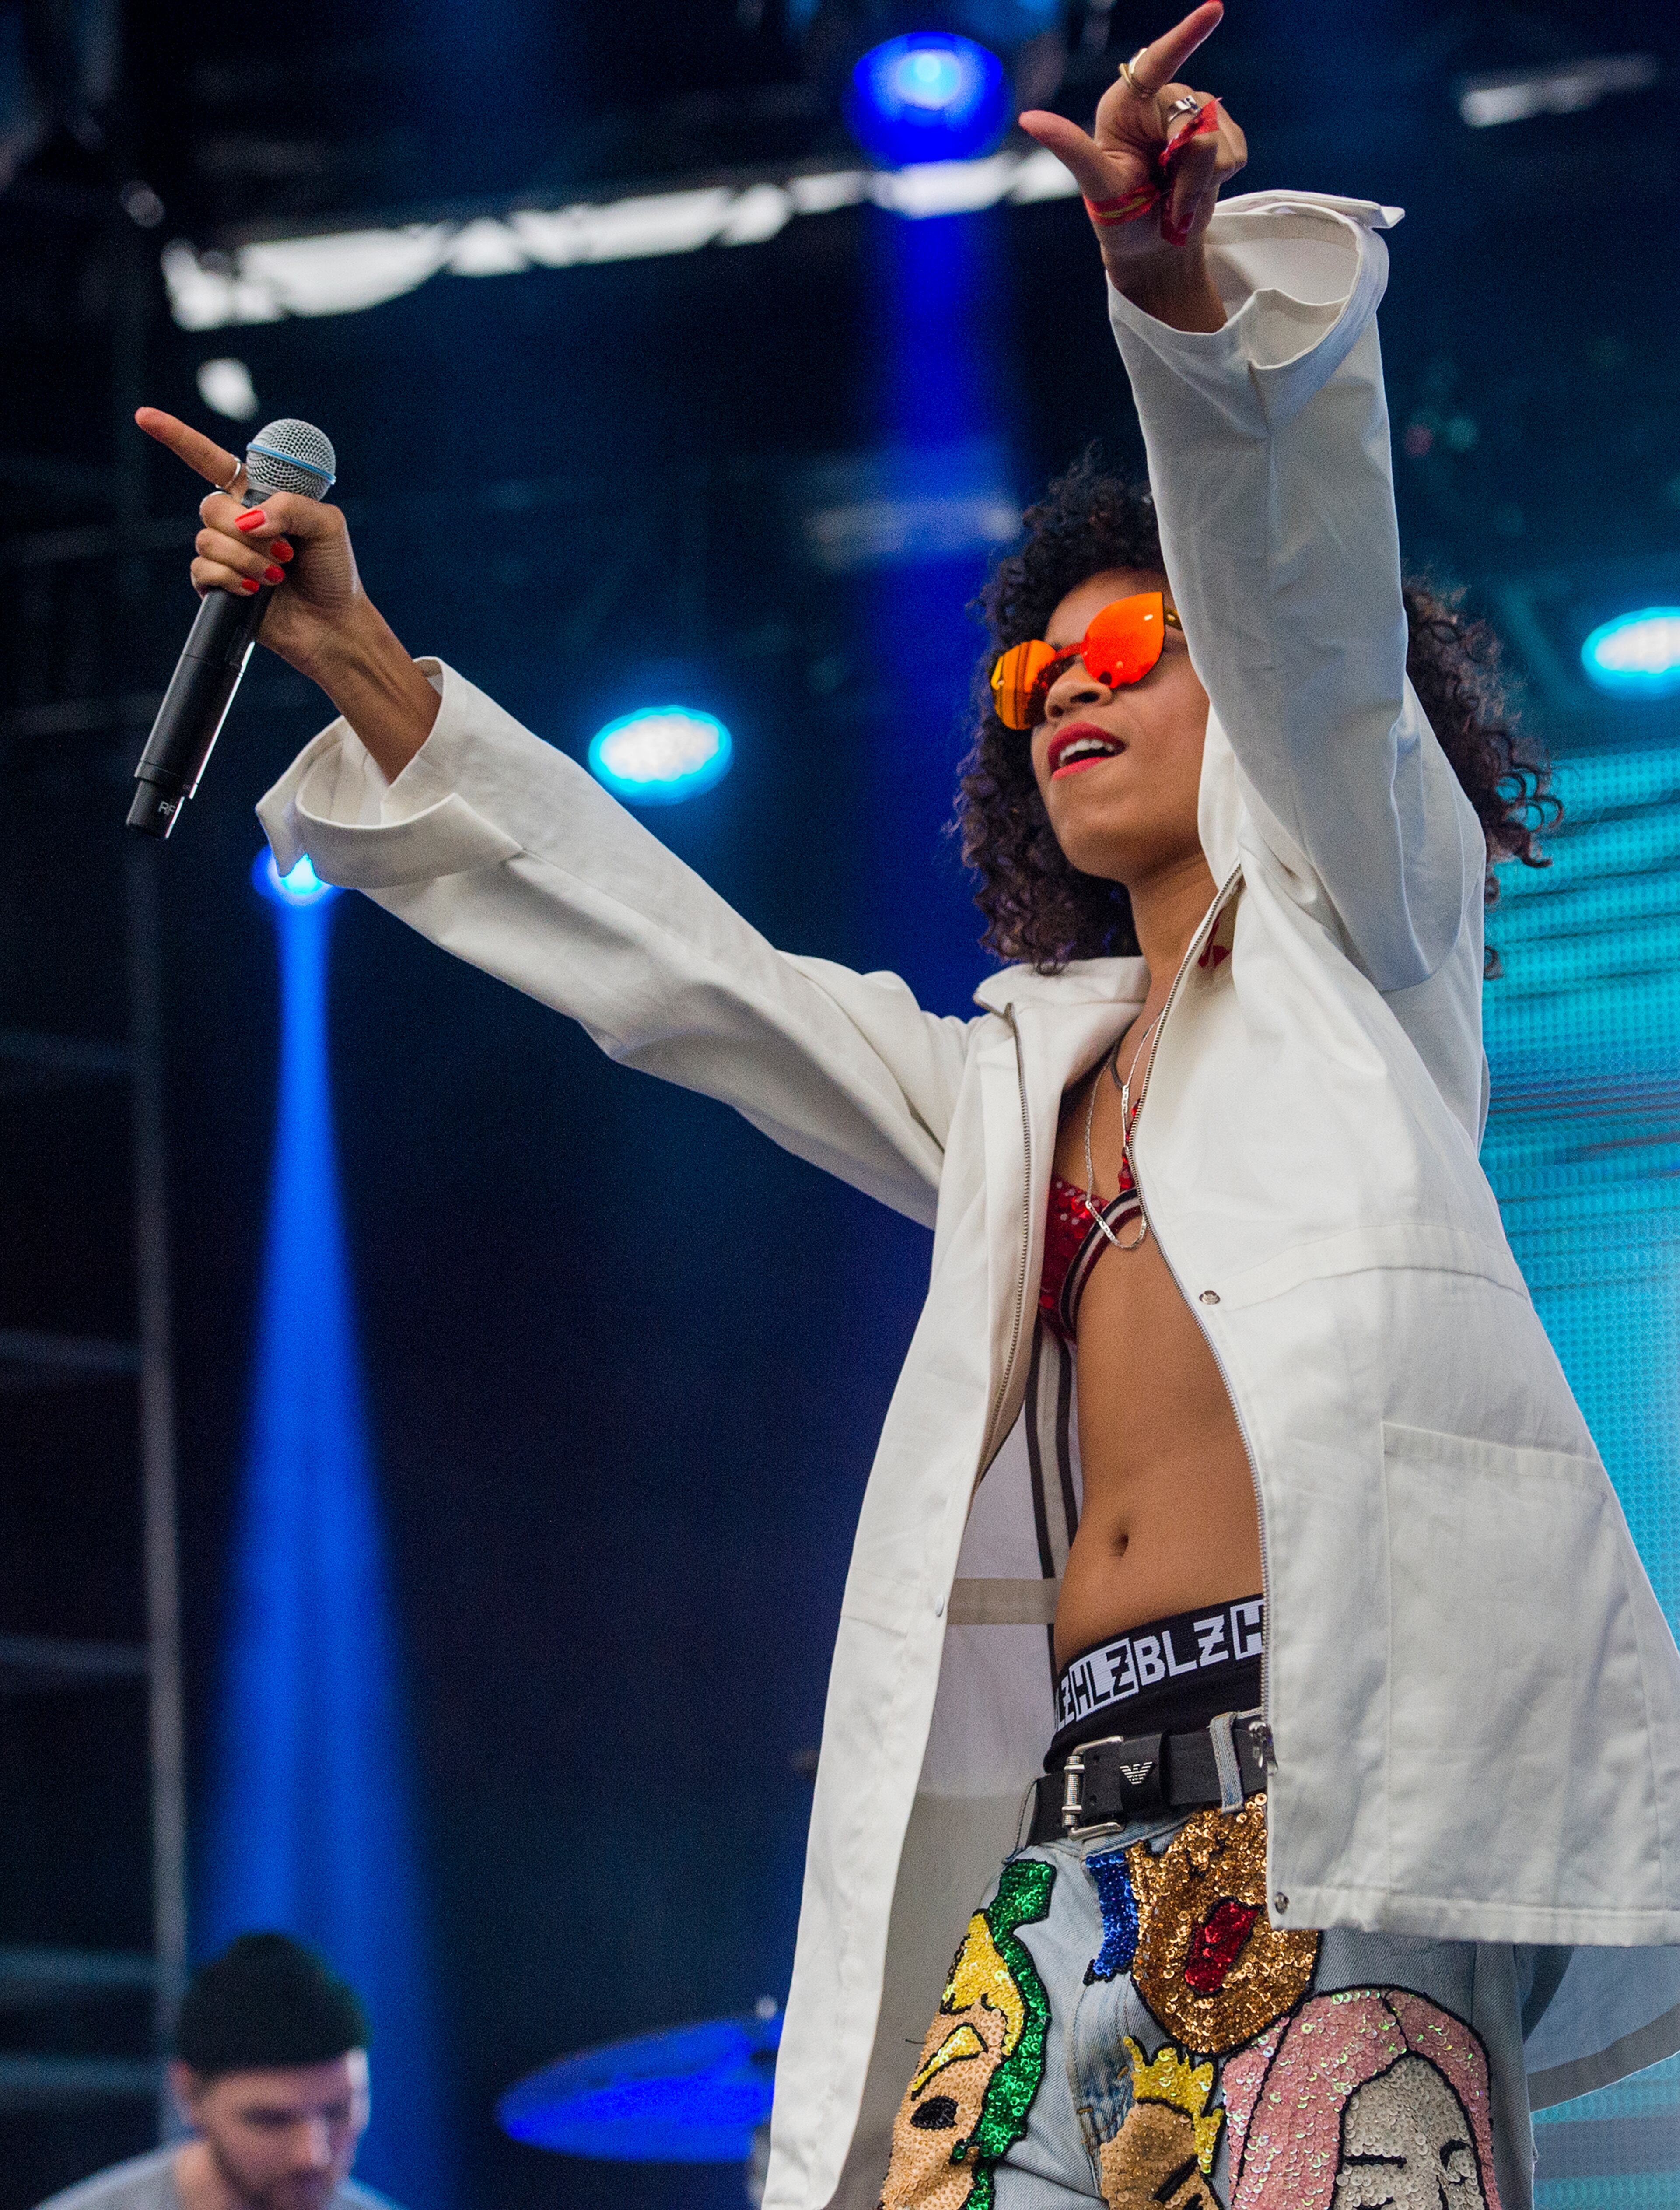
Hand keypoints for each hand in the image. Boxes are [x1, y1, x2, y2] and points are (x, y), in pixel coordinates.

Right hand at [135, 407, 369, 684]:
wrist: (333, 623)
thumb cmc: (333, 571)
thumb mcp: (327, 525)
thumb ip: (291, 506)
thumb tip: (249, 520)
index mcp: (258, 496)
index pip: (211, 461)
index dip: (177, 437)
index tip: (145, 417)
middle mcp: (236, 522)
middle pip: (210, 507)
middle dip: (246, 531)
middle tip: (286, 553)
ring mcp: (225, 554)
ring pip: (208, 540)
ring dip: (246, 559)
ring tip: (277, 576)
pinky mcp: (217, 586)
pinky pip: (203, 571)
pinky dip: (231, 579)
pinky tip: (255, 591)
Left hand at [1019, 2, 1245, 322]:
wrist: (1151, 248)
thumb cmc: (1119, 216)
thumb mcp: (1096, 184)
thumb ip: (1071, 148)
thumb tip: (1028, 118)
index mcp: (1127, 103)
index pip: (1158, 60)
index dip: (1186, 34)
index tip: (1215, 10)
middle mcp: (1161, 101)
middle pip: (1196, 119)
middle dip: (1187, 170)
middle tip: (1168, 202)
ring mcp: (1193, 116)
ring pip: (1218, 140)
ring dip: (1201, 181)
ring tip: (1176, 198)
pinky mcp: (1221, 136)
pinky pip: (1236, 152)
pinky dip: (1218, 181)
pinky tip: (1195, 190)